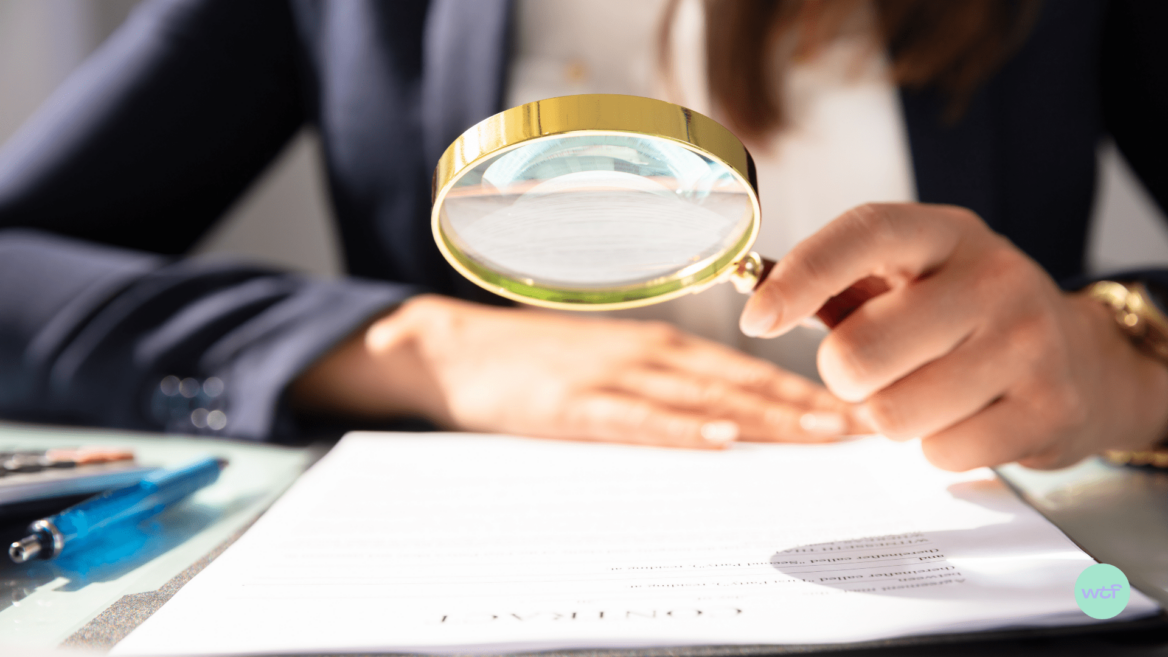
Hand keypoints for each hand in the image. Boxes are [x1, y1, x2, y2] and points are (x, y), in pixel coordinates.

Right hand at [292, 294, 864, 447]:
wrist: (459, 350)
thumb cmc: (539, 360)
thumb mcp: (608, 360)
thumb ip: (663, 382)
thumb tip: (726, 415)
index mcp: (660, 346)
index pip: (746, 369)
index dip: (803, 390)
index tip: (853, 413)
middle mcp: (648, 353)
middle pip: (741, 382)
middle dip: (805, 407)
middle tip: (862, 428)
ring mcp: (613, 376)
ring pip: (703, 397)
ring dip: (765, 416)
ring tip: (820, 435)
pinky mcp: (576, 404)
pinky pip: (638, 419)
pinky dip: (682, 428)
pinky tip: (719, 438)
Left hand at [740, 203, 1167, 469]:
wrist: (1082, 358)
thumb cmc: (962, 317)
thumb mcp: (910, 277)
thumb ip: (836, 285)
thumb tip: (755, 300)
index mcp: (946, 234)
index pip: (865, 234)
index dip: (801, 277)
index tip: (756, 319)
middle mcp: (993, 278)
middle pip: (859, 352)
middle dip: (845, 376)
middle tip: (875, 369)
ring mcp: (1028, 343)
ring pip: (893, 414)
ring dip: (892, 415)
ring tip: (929, 390)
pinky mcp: (1049, 409)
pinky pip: (940, 453)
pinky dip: (937, 447)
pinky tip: (969, 416)